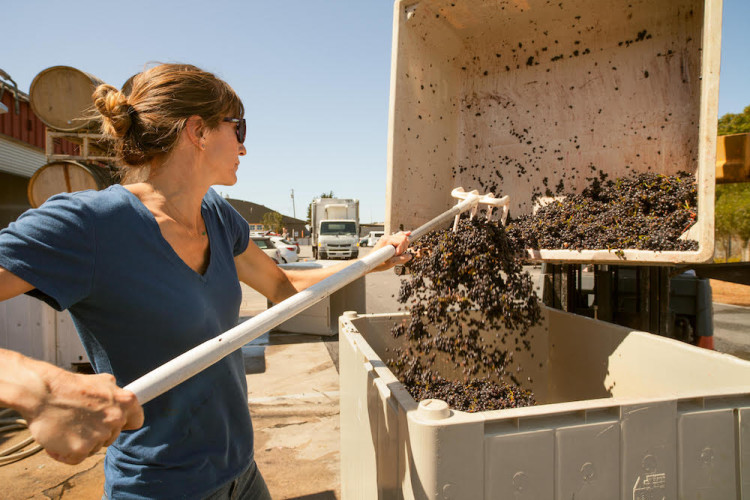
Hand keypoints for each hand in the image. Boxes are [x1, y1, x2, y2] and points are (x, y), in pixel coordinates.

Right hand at [23, 367, 143, 464]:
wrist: (43, 392)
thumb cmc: (69, 386)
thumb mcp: (101, 381)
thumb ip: (115, 394)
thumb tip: (122, 399)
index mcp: (126, 401)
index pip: (136, 421)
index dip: (124, 423)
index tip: (113, 423)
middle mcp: (117, 419)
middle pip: (112, 436)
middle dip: (98, 431)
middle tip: (80, 420)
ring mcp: (100, 435)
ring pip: (95, 447)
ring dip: (81, 441)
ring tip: (67, 425)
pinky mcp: (81, 450)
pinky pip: (77, 458)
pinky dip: (65, 453)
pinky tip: (57, 438)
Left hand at [370, 231, 411, 271]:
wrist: (370, 262)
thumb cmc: (378, 262)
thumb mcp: (390, 263)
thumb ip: (401, 259)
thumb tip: (410, 256)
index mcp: (387, 240)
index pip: (402, 240)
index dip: (402, 249)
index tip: (397, 255)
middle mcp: (387, 237)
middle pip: (403, 237)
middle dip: (404, 247)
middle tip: (398, 254)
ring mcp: (388, 238)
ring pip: (402, 236)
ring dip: (403, 245)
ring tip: (398, 252)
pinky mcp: (388, 240)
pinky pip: (398, 235)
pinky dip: (403, 235)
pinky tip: (408, 233)